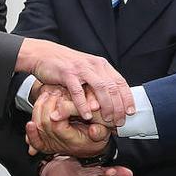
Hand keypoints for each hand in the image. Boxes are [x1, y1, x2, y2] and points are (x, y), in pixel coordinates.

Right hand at [16, 38, 132, 122]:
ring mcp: (81, 69)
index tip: (131, 112)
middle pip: (112, 87)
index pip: (120, 82)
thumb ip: (99, 83)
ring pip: (100, 88)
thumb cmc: (66, 67)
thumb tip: (113, 102)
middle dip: (118, 106)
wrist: (44, 54)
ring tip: (108, 120)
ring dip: (106, 106)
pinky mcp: (67, 73)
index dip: (127, 98)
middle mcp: (94, 65)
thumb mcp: (87, 71)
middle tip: (119, 121)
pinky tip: (87, 116)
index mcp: (101, 65)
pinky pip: (78, 91)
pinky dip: (83, 105)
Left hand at [27, 87, 111, 156]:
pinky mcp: (46, 145)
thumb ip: (100, 131)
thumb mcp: (104, 133)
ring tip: (46, 96)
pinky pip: (33, 140)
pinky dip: (30, 131)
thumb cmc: (98, 136)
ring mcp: (51, 145)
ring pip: (37, 127)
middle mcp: (60, 145)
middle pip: (44, 124)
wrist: (91, 148)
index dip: (57, 111)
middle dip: (47, 105)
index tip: (62, 98)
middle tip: (55, 92)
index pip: (57, 126)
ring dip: (39, 109)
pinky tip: (30, 121)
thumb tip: (94, 130)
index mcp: (74, 141)